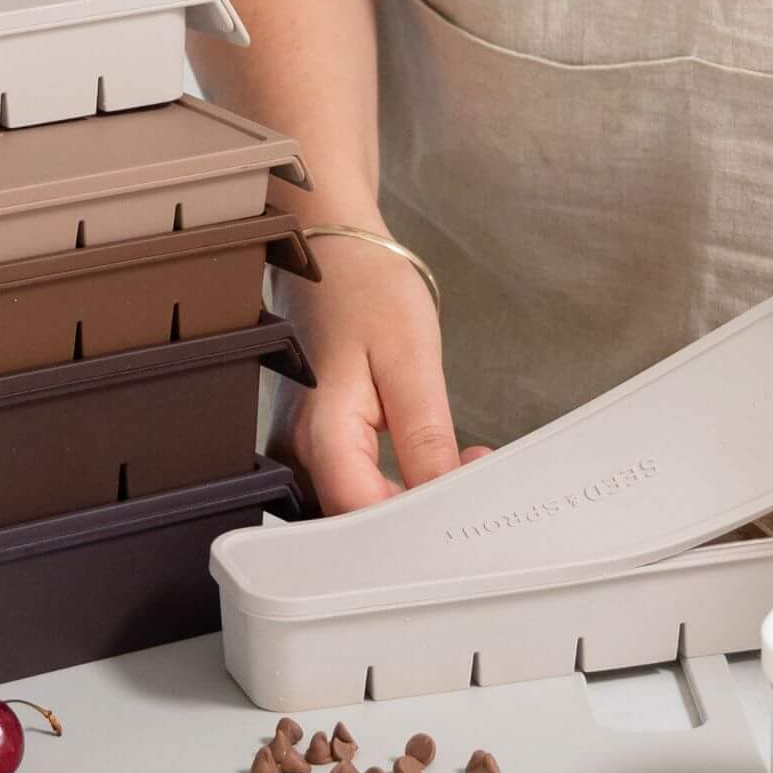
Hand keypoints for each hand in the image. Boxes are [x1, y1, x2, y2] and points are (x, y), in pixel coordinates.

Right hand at [269, 233, 490, 513]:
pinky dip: (394, 482)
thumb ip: (425, 440)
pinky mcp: (313, 440)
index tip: (466, 494)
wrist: (331, 250)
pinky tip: (427, 461)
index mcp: (319, 433)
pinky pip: (352, 482)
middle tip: (473, 471)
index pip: (365, 516)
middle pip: (357, 520)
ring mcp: (300, 448)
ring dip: (410, 498)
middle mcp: (298, 451)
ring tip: (458, 459)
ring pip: (356, 506)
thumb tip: (445, 497)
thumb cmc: (365, 290)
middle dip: (421, 512)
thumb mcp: (411, 361)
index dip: (419, 522)